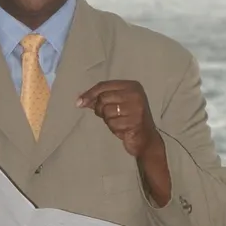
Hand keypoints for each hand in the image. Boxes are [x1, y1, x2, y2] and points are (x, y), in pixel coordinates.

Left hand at [78, 80, 171, 205]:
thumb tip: (80, 100)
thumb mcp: (116, 106)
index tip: (78, 103)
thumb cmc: (129, 120)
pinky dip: (114, 128)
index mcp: (132, 86)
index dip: (89, 94)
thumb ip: (100, 100)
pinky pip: (112, 124)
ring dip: (108, 120)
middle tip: (106, 116)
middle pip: (103, 98)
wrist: (146, 140)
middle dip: (100, 109)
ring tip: (119, 123)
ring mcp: (136, 107)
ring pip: (106, 111)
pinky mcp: (135, 121)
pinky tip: (123, 129)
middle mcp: (135, 94)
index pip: (103, 85)